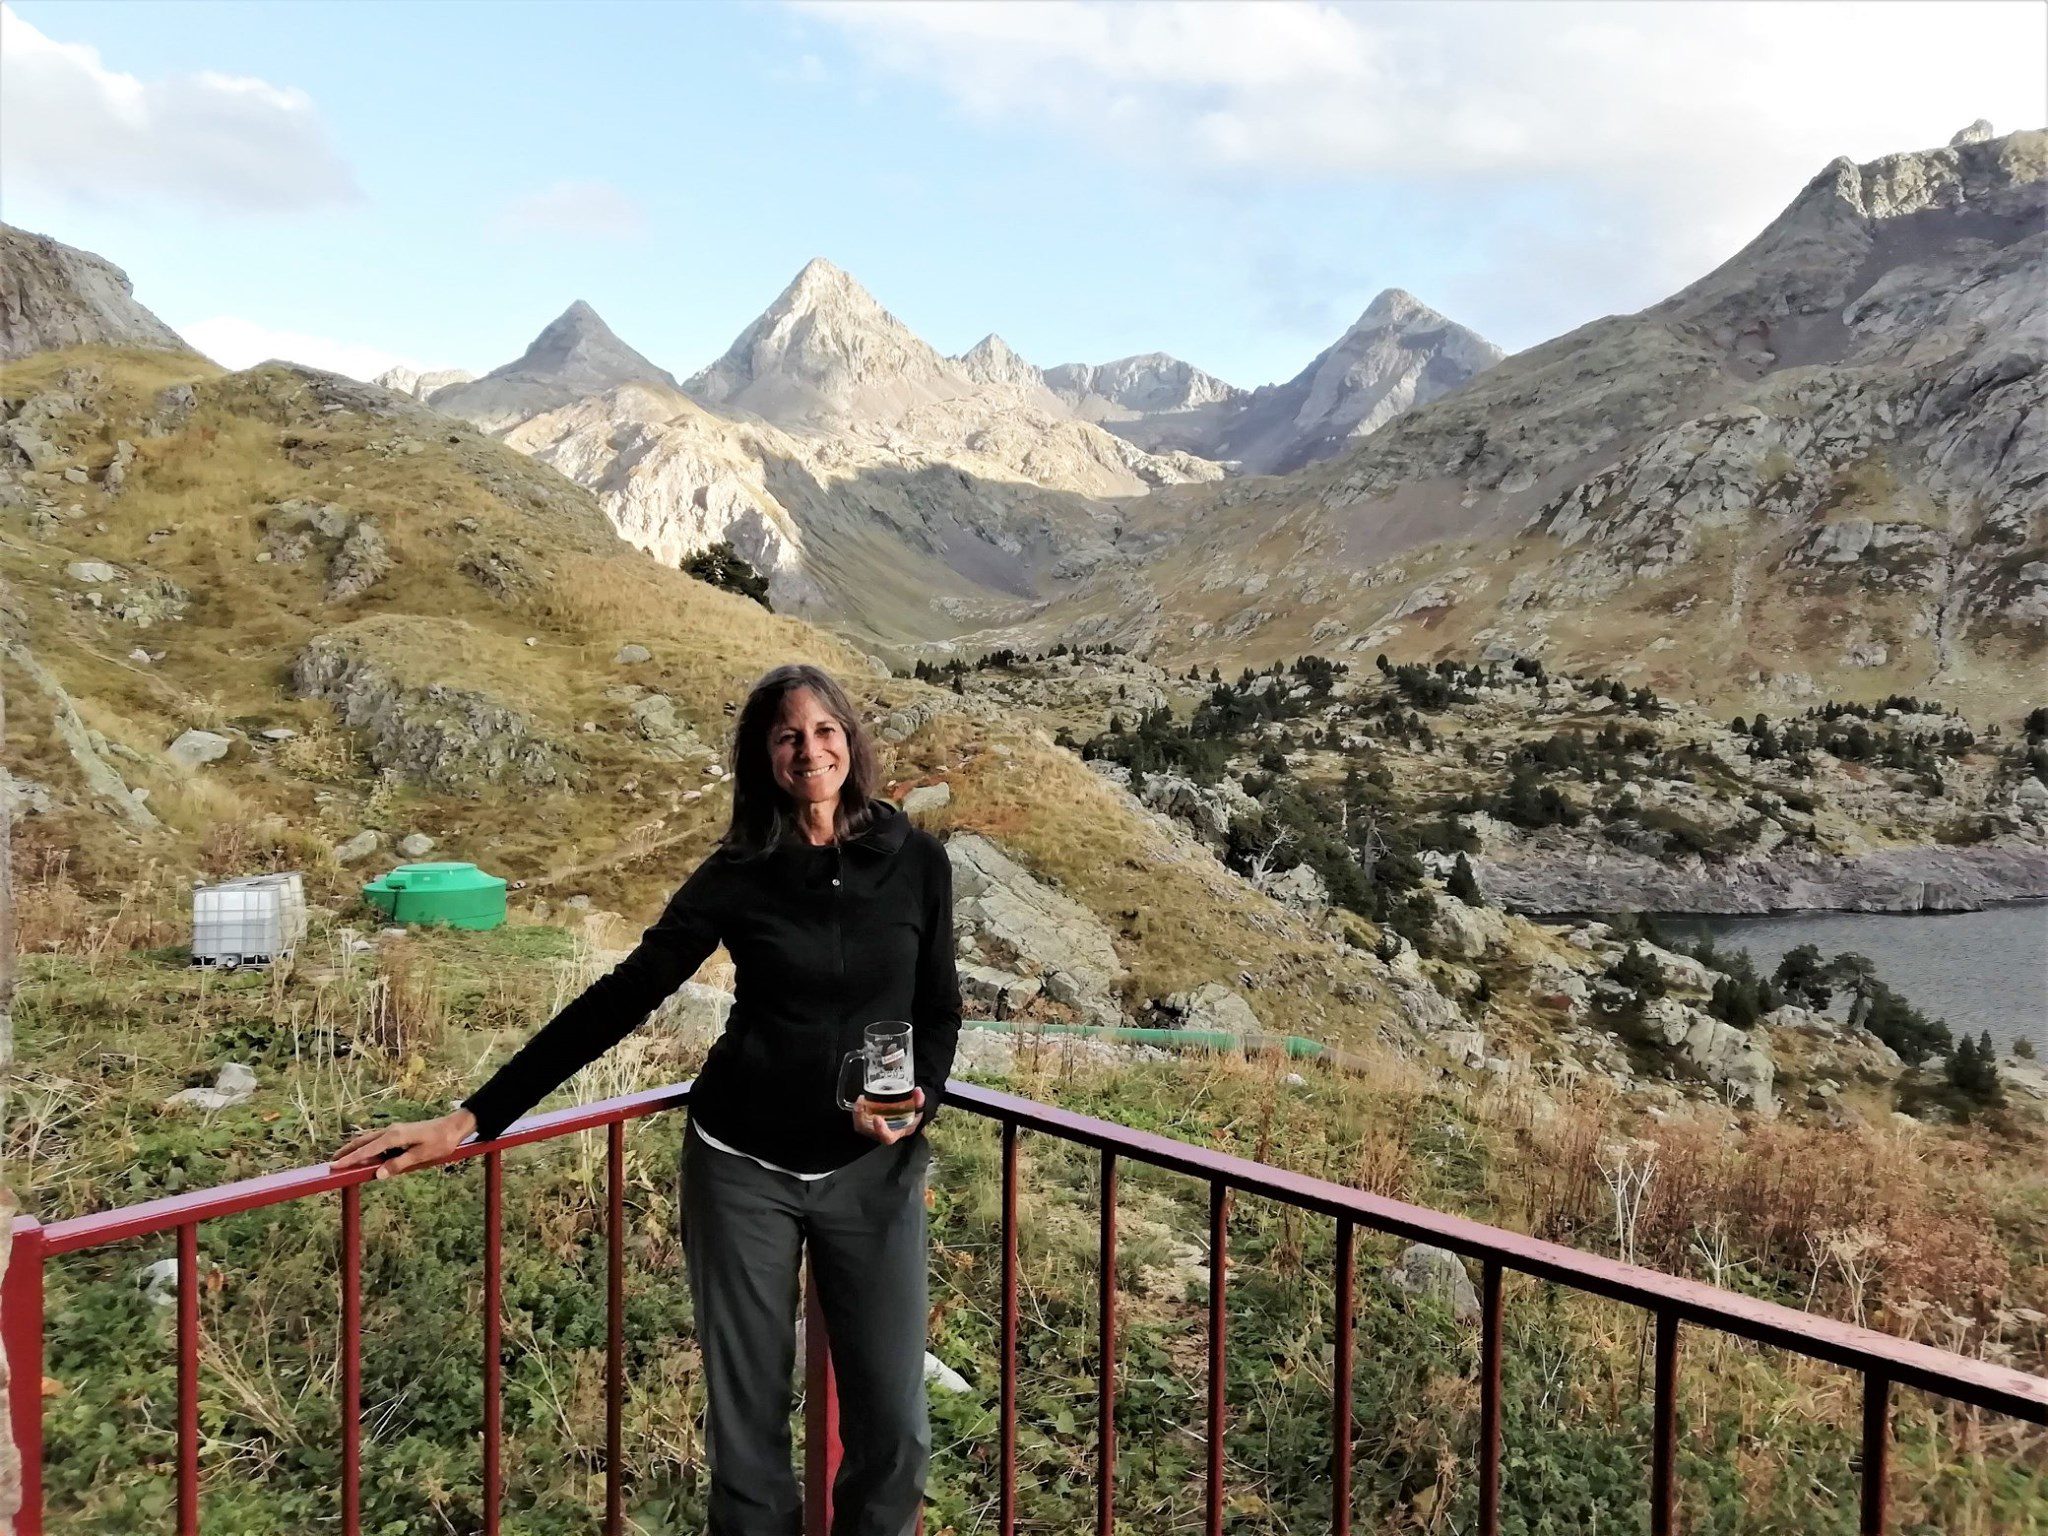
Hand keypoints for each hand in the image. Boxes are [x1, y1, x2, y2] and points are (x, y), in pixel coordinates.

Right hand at [331, 1108, 476, 1178]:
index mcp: (394, 1136)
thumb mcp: (421, 1156)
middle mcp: (391, 1131)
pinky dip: (368, 1148)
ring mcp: (395, 1131)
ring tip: (344, 1159)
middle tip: (333, 1162)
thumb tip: (378, 1174)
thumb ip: (399, 1164)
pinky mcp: (399, 1134)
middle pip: (364, 1141)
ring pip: (370, 1140)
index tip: (335, 1165)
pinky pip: (379, 1141)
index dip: (351, 1158)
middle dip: (348, 1151)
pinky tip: (366, 1156)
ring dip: (357, 1149)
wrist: (453, 1127)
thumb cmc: (440, 1142)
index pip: (367, 1149)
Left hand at [852, 1086, 923, 1144]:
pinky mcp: (868, 1123)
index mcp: (896, 1133)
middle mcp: (883, 1134)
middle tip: (862, 1103)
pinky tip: (861, 1100)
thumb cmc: (912, 1116)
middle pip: (868, 1132)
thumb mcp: (919, 1110)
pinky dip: (858, 1111)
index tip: (877, 1118)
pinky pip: (859, 1121)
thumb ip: (919, 1101)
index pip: (887, 1137)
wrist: (908, 1116)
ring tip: (860, 1100)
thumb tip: (918, 1091)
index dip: (881, 1130)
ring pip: (861, 1127)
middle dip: (861, 1119)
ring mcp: (874, 1129)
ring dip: (857, 1114)